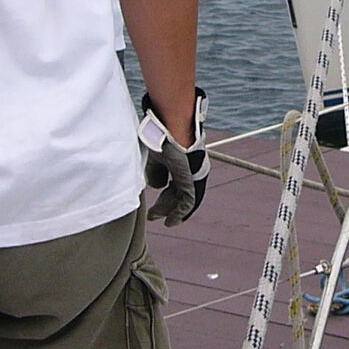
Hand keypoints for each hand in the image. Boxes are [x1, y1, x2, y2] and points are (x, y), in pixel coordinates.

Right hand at [138, 88, 207, 226]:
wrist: (172, 124)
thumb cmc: (162, 135)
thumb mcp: (156, 157)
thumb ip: (156, 172)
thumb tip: (156, 186)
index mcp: (181, 164)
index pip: (175, 187)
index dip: (166, 200)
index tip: (156, 210)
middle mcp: (190, 171)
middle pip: (178, 194)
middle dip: (166, 207)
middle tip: (155, 217)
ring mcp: (192, 175)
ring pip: (185, 200)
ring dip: (173, 213)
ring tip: (166, 223)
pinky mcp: (192, 178)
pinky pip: (189, 200)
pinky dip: (181, 212)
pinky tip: (172, 220)